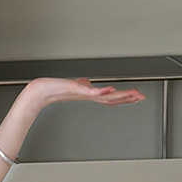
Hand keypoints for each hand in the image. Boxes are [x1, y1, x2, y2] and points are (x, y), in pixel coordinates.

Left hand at [24, 77, 145, 108]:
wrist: (41, 92)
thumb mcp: (73, 86)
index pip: (110, 97)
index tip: (138, 96)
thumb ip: (82, 85)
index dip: (125, 97)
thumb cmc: (54, 89)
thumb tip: (86, 83)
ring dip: (119, 95)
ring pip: (104, 96)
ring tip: (132, 94)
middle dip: (127, 98)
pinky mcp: (76, 90)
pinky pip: (90, 92)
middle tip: (141, 97)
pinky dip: (101, 91)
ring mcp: (83, 94)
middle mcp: (87, 96)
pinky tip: (110, 89)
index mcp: (89, 95)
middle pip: (111, 98)